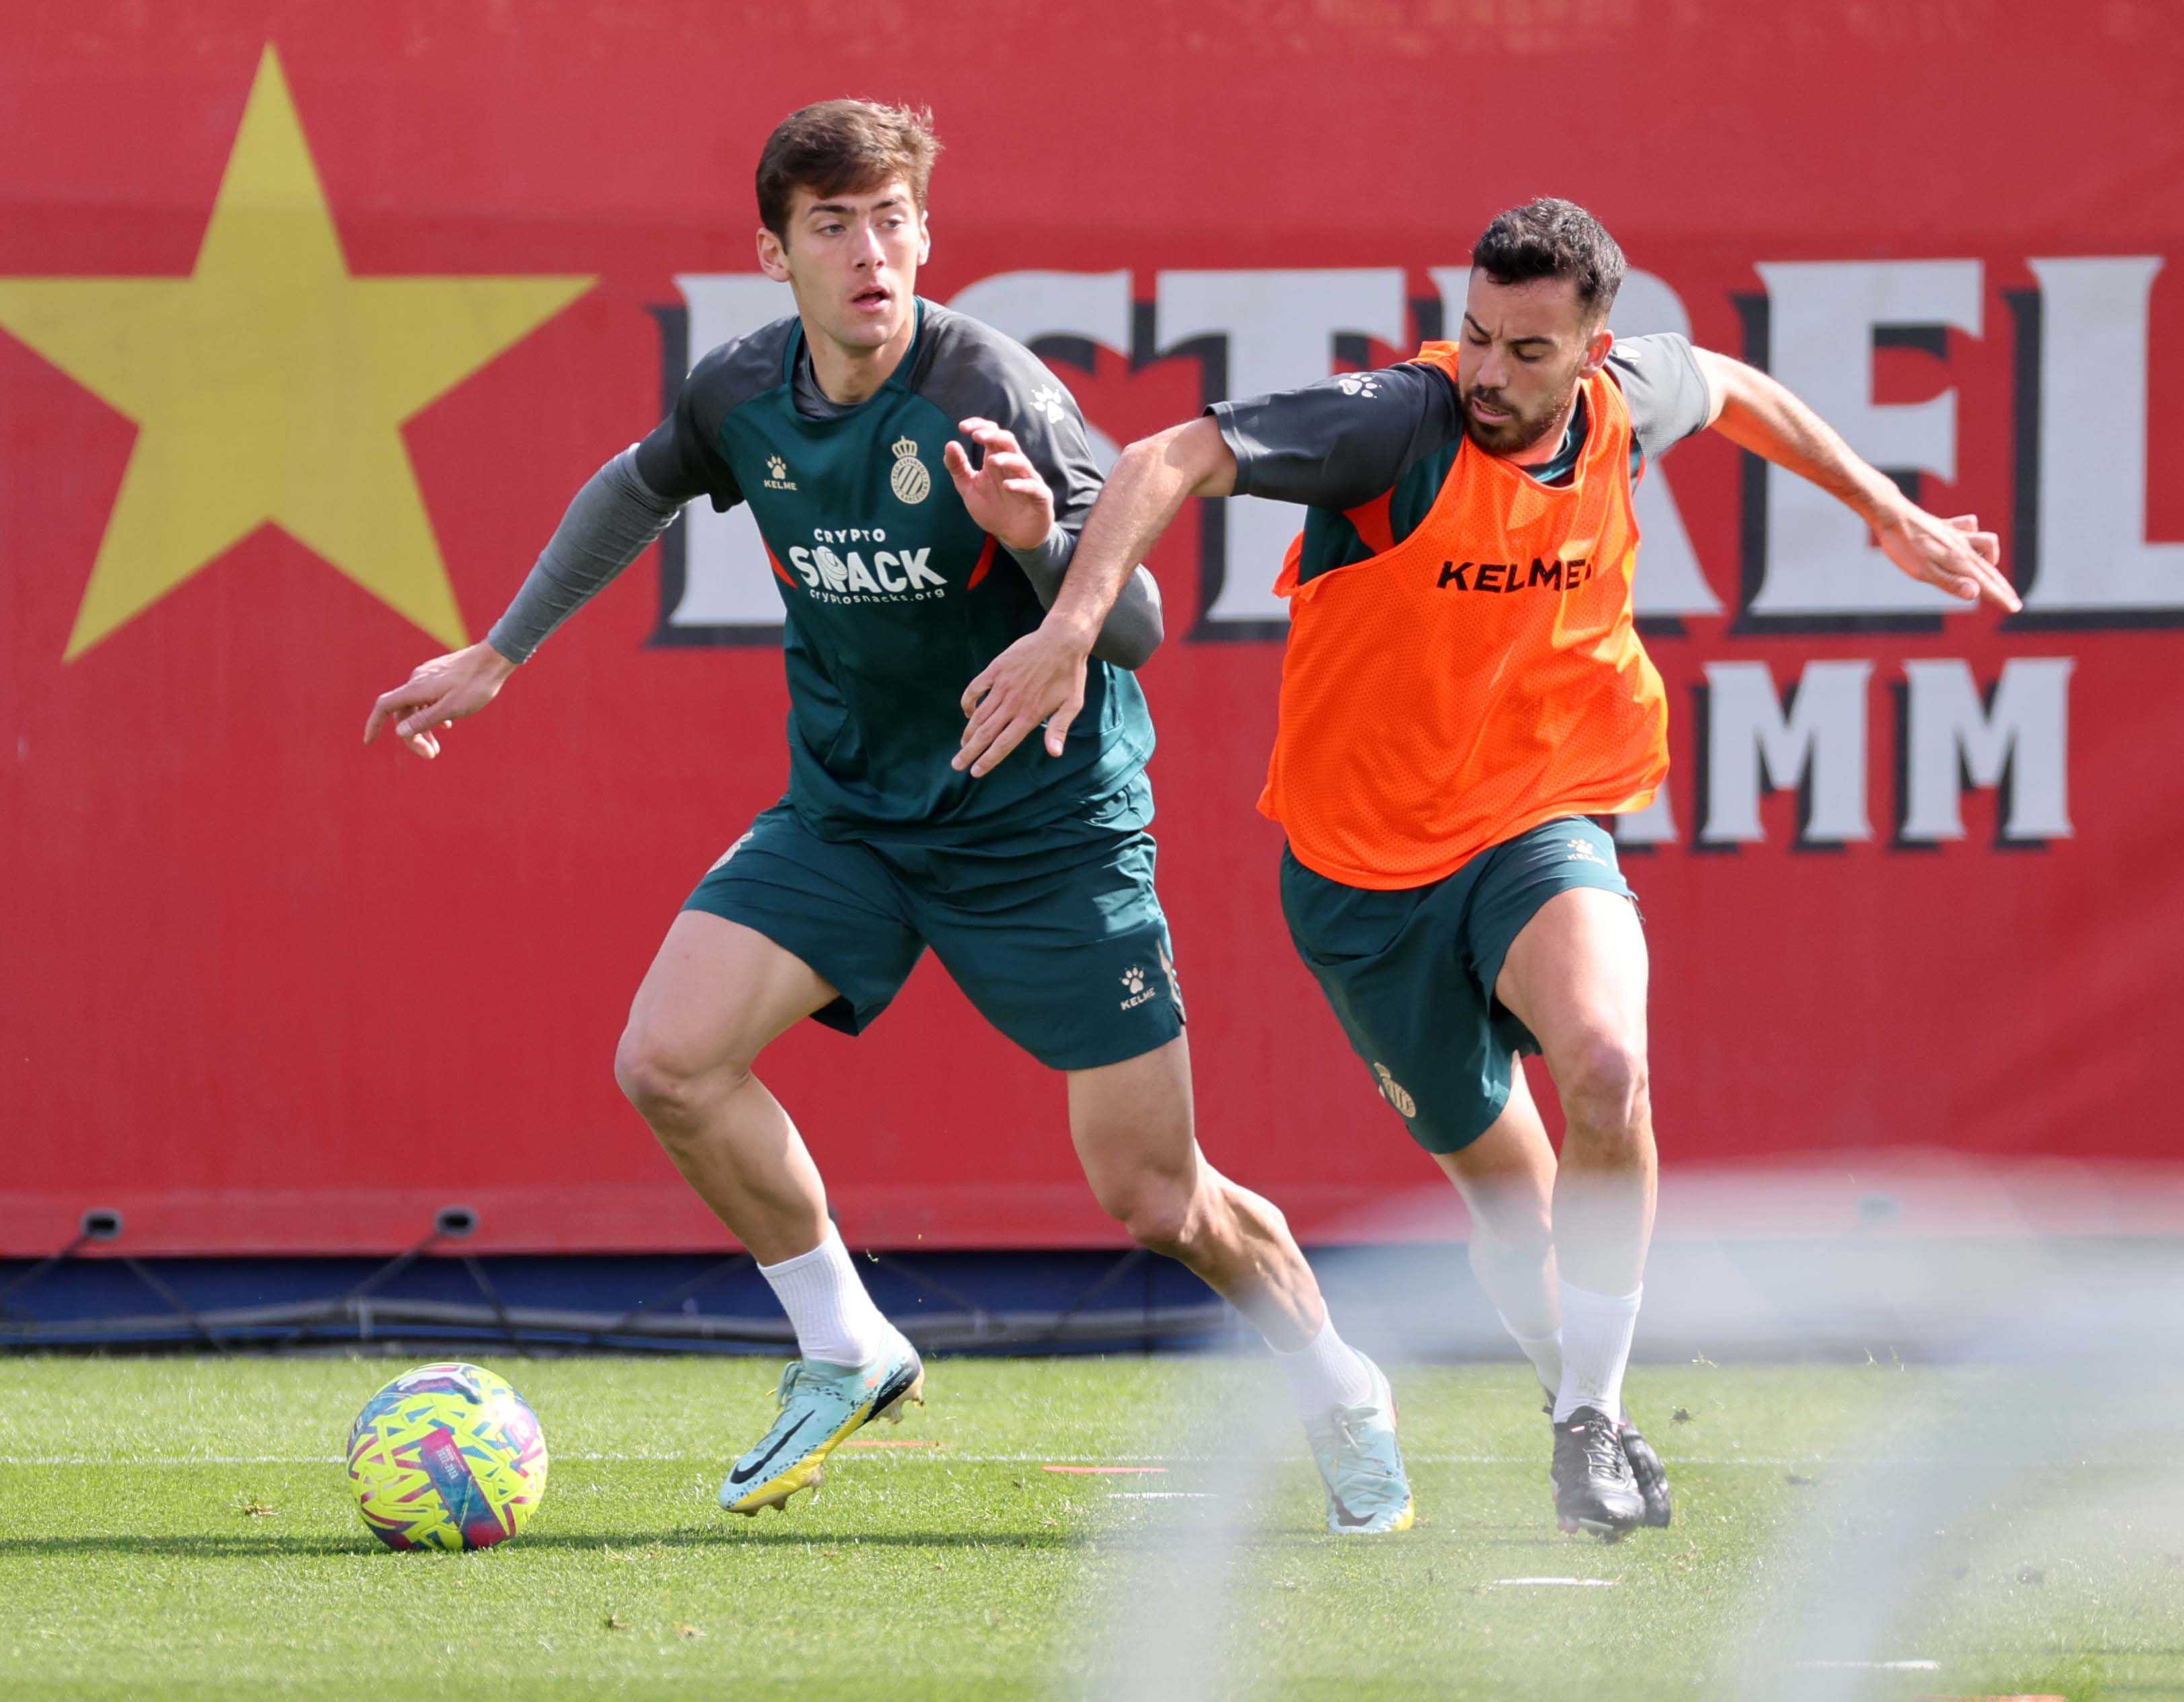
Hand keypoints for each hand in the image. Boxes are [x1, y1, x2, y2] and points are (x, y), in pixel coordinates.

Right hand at [363, 641, 516, 759]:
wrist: (494, 659)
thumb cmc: (476, 685)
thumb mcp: (452, 708)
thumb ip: (425, 720)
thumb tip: (399, 732)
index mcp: (417, 689)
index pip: (385, 706)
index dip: (373, 724)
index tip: (368, 742)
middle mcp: (417, 681)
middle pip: (403, 712)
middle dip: (412, 736)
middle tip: (430, 755)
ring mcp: (428, 677)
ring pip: (417, 706)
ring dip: (423, 728)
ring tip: (436, 748)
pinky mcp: (439, 676)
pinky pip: (427, 699)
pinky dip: (431, 715)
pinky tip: (446, 726)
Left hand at [942, 417, 1053, 551]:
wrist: (1015, 536)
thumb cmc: (994, 509)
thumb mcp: (969, 488)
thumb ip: (959, 468)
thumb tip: (950, 444)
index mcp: (997, 460)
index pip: (992, 435)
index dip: (979, 426)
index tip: (962, 427)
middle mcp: (1013, 467)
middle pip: (1008, 442)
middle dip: (993, 436)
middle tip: (977, 436)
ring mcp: (1028, 480)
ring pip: (1021, 462)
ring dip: (1007, 459)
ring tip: (991, 461)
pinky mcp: (1039, 497)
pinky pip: (1032, 487)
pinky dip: (1020, 485)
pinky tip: (1007, 486)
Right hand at [954, 620, 1092, 776]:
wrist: (1062, 640)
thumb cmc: (1070, 675)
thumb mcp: (1072, 704)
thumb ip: (1058, 729)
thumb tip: (1054, 753)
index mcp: (1030, 715)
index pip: (1003, 744)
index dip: (988, 759)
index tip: (975, 772)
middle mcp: (1013, 703)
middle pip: (985, 733)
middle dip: (969, 752)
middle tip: (956, 765)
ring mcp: (1002, 685)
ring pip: (979, 715)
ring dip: (968, 732)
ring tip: (962, 745)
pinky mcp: (996, 669)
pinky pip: (975, 688)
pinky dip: (968, 702)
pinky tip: (968, 712)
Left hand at [1875, 505, 2018, 612]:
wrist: (1892, 516)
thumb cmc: (1904, 548)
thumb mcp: (1923, 571)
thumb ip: (1950, 582)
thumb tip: (1976, 592)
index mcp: (1959, 561)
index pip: (1985, 584)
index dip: (2000, 597)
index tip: (2015, 608)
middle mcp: (1963, 547)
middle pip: (1990, 569)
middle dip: (2003, 587)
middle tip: (2014, 603)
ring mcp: (1956, 535)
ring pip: (1987, 544)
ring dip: (1992, 557)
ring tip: (1988, 569)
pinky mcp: (1947, 527)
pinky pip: (1970, 527)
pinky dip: (1974, 534)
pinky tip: (1968, 539)